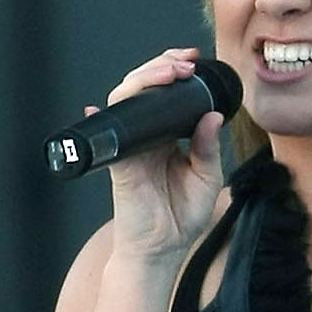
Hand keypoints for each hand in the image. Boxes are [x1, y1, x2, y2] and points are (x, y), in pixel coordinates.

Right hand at [96, 48, 226, 263]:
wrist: (162, 250)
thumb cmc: (181, 218)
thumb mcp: (207, 179)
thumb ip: (209, 148)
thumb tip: (213, 115)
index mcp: (168, 135)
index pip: (166, 92)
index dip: (175, 70)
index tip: (193, 61)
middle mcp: (147, 134)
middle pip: (144, 86)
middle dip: (162, 66)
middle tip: (184, 63)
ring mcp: (130, 145)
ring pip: (125, 98)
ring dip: (144, 80)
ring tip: (169, 74)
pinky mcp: (119, 161)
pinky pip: (108, 133)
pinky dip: (101, 116)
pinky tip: (98, 107)